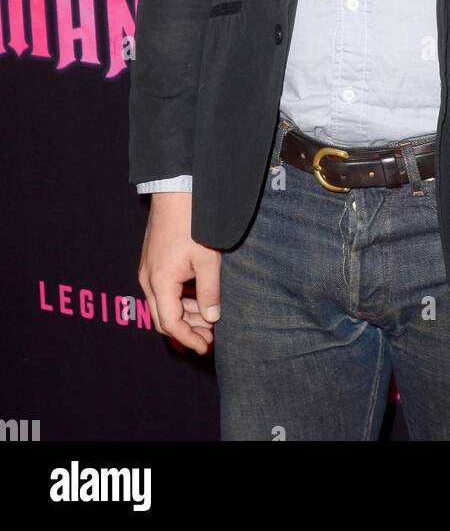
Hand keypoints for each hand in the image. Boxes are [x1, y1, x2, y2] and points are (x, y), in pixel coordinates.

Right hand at [137, 193, 221, 355]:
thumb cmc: (193, 224)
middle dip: (186, 330)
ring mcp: (148, 270)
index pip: (170, 323)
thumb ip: (209, 292)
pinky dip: (179, 300)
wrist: (176, 191)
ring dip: (184, 315)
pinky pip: (163, 290)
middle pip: (163, 318)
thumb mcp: (207, 260)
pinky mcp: (153, 261)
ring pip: (163, 304)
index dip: (188, 338)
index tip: (205, 347)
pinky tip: (198, 298)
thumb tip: (211, 317)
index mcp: (159, 283)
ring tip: (209, 318)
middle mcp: (148, 280)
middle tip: (209, 336)